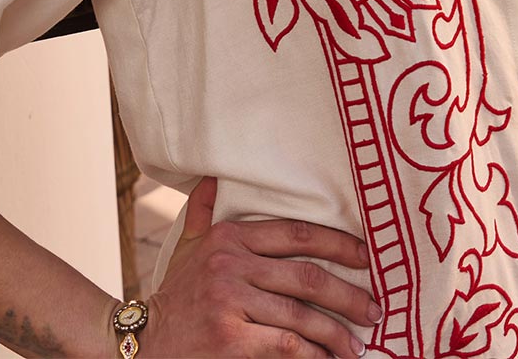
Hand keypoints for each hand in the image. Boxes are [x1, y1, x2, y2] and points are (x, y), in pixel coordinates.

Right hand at [138, 176, 378, 357]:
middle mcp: (231, 265)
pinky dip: (312, 355)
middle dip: (347, 294)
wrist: (144, 342)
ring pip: (301, 316)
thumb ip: (204, 211)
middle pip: (306, 276)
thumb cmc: (176, 295)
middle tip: (372, 308)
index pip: (295, 233)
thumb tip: (212, 175)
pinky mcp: (231, 340)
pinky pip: (286, 346)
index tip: (365, 256)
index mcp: (229, 237)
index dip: (336, 243)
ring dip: (335, 333)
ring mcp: (231, 303)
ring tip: (355, 345)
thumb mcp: (188, 246)